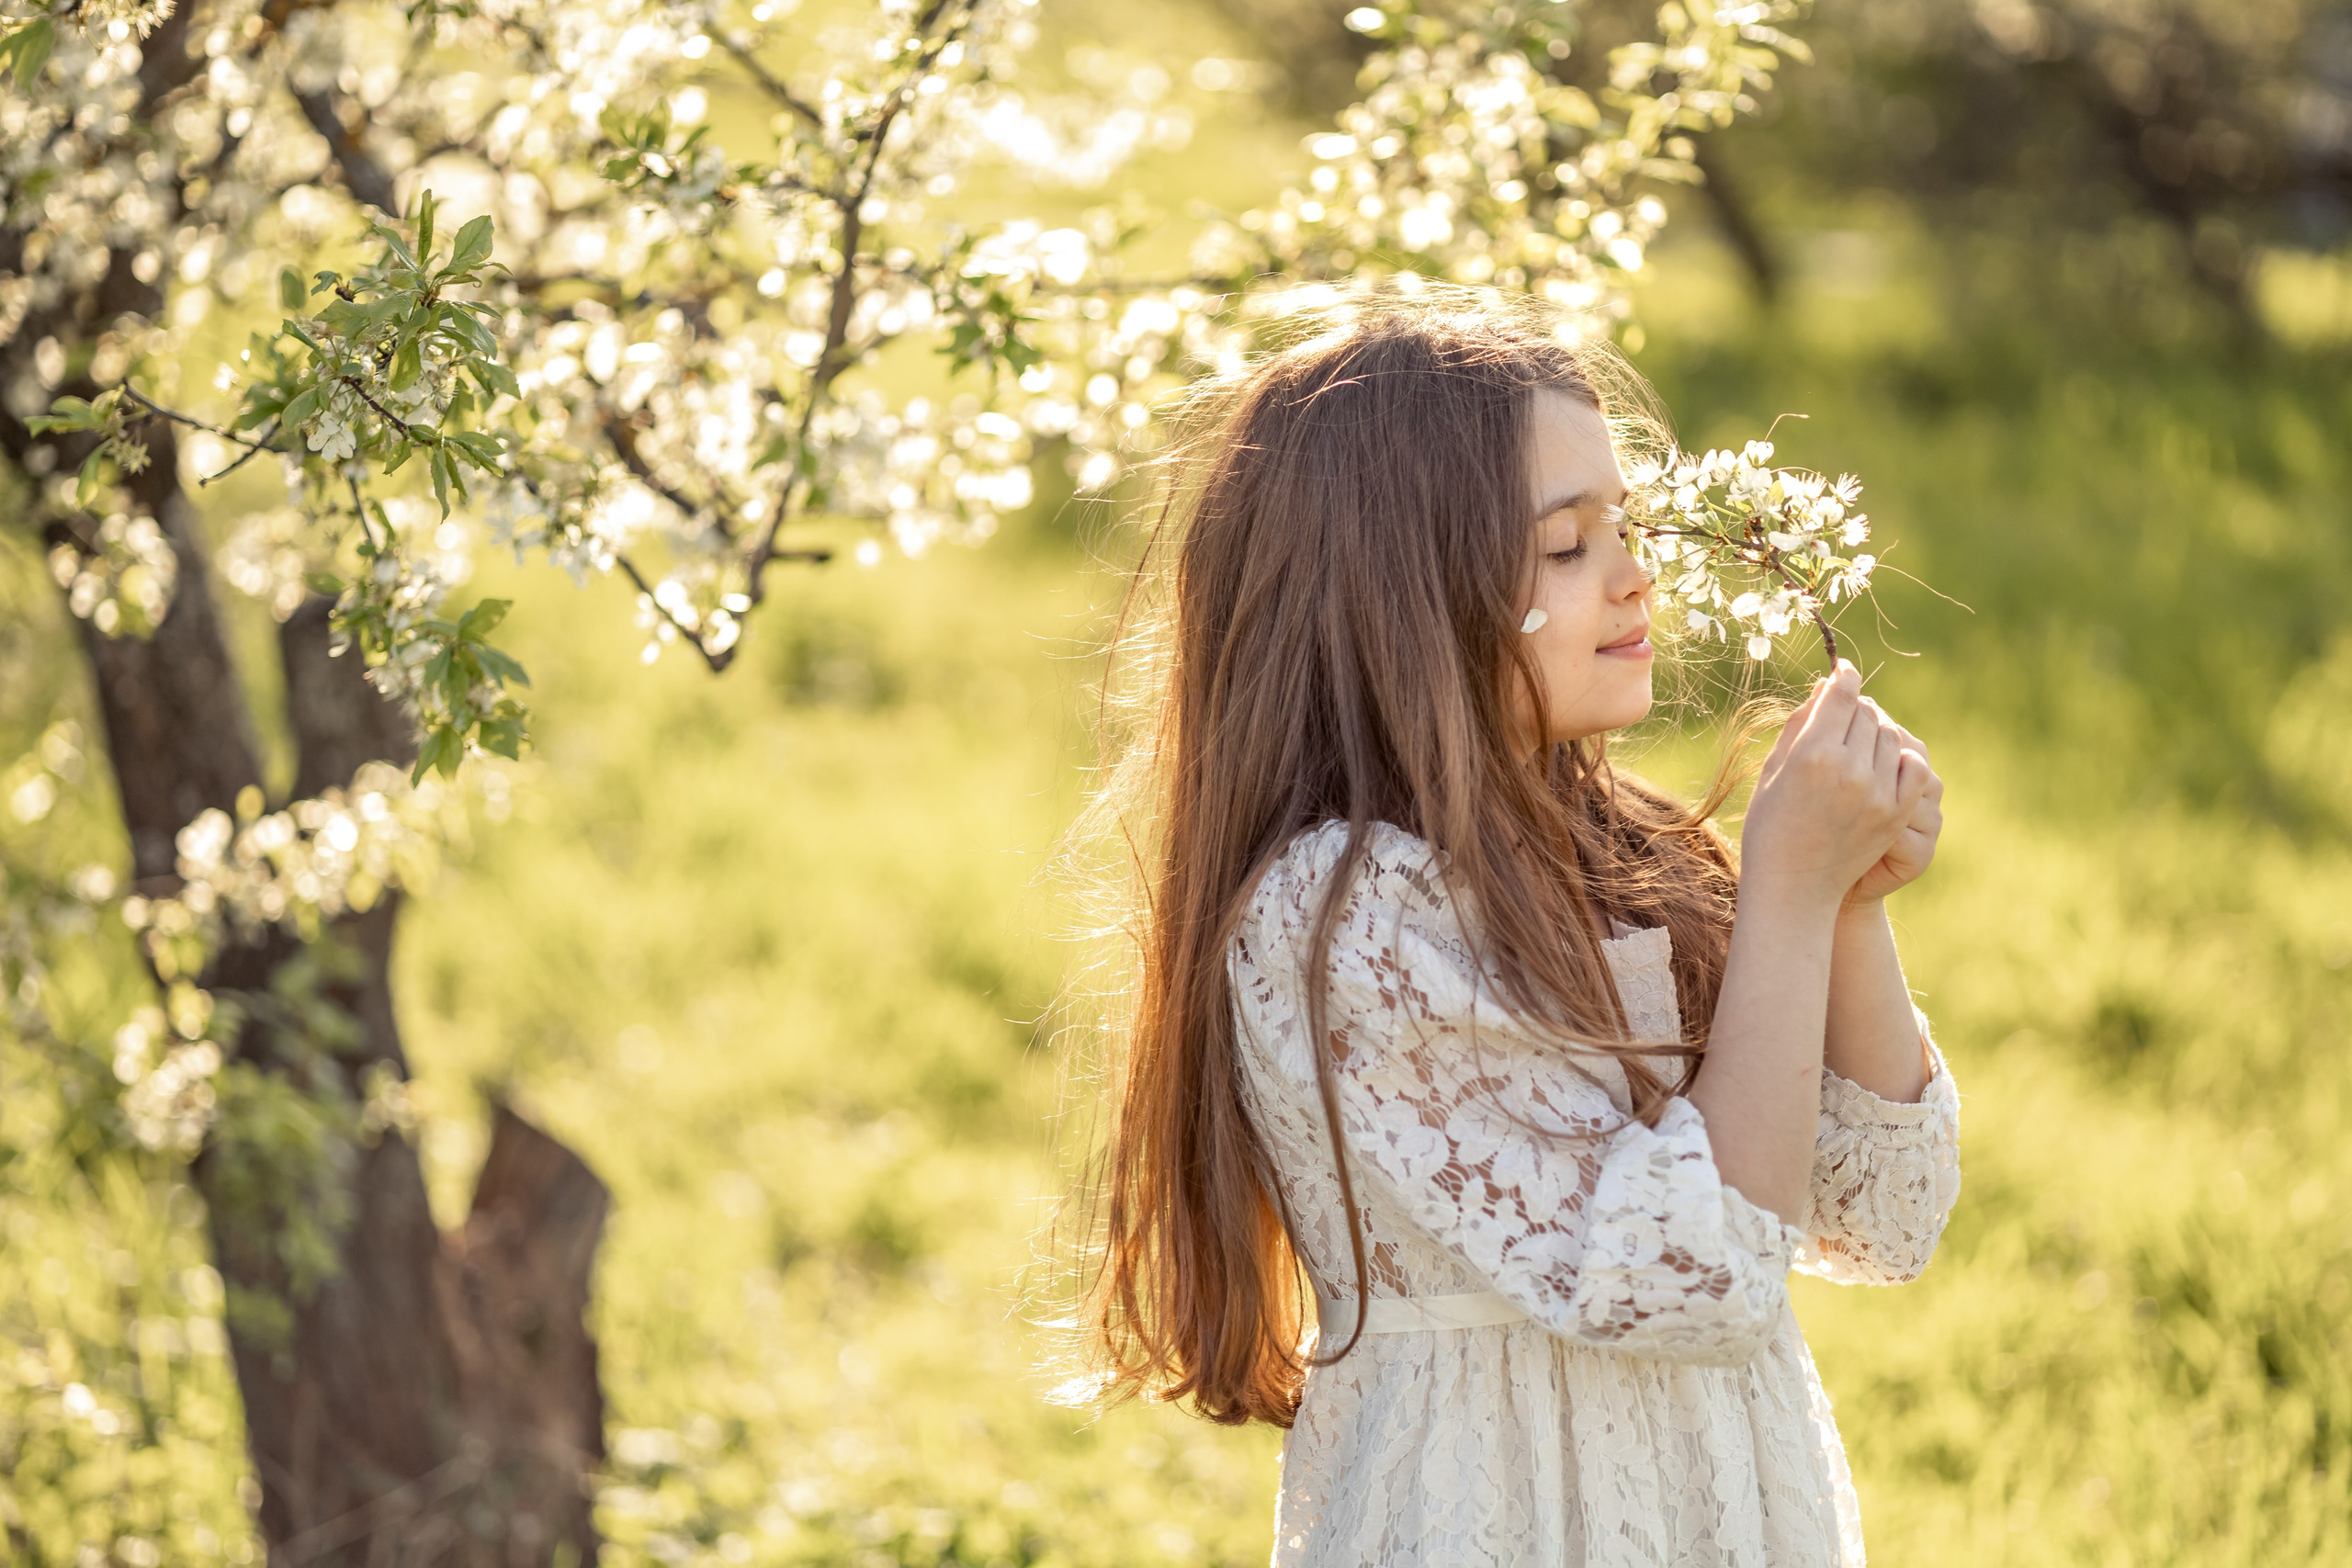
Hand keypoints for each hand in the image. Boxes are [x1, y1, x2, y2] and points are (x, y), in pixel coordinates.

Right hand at [1739, 661, 1934, 911]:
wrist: (1794, 885)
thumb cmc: (1770, 827)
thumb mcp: (1774, 770)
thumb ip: (1799, 724)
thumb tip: (1825, 686)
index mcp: (1811, 755)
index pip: (1841, 695)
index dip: (1843, 678)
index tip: (1843, 673)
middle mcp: (1848, 770)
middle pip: (1867, 712)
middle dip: (1856, 707)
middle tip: (1845, 714)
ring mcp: (1877, 793)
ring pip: (1890, 735)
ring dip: (1876, 731)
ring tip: (1859, 742)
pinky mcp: (1896, 813)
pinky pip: (1913, 765)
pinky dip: (1901, 756)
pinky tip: (1884, 761)